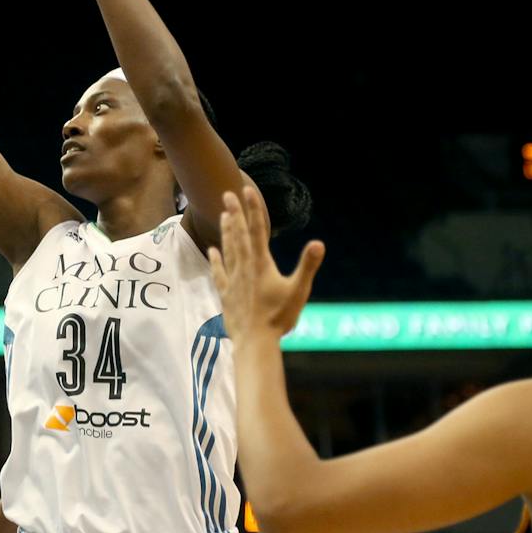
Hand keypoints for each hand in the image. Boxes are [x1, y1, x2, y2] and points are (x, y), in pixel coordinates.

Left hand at [208, 186, 322, 340]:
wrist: (255, 342)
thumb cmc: (279, 318)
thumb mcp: (299, 291)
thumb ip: (308, 265)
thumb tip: (319, 243)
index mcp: (261, 264)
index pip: (258, 230)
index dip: (253, 209)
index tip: (246, 190)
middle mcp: (245, 267)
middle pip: (239, 235)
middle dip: (234, 213)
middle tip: (227, 194)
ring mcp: (234, 280)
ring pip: (228, 250)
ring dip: (226, 231)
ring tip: (223, 215)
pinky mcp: (227, 294)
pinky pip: (219, 273)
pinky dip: (215, 260)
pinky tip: (211, 250)